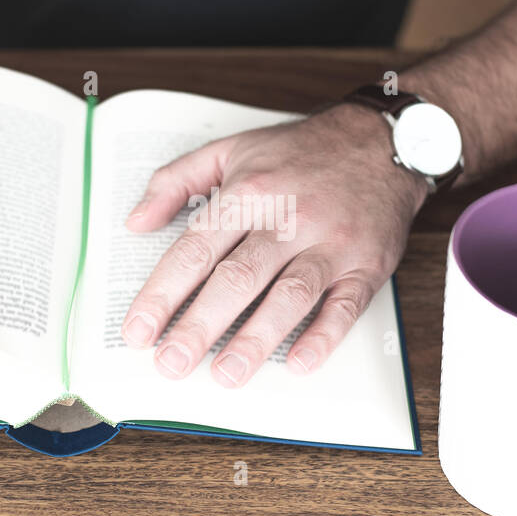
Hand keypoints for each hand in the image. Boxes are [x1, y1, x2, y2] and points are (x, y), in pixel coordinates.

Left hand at [120, 103, 426, 385]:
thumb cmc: (300, 152)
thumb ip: (175, 180)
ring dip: (257, 338)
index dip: (162, 294)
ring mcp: (330, 243)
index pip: (195, 250)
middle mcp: (289, 218)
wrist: (380, 141)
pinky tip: (300, 363)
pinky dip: (324, 335)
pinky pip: (346, 305)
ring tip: (226, 374)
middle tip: (172, 364)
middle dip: (201, 325)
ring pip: (290, 295)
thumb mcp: (231, 149)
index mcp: (249, 192)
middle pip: (238, 278)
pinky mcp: (367, 264)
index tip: (138, 331)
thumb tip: (135, 221)